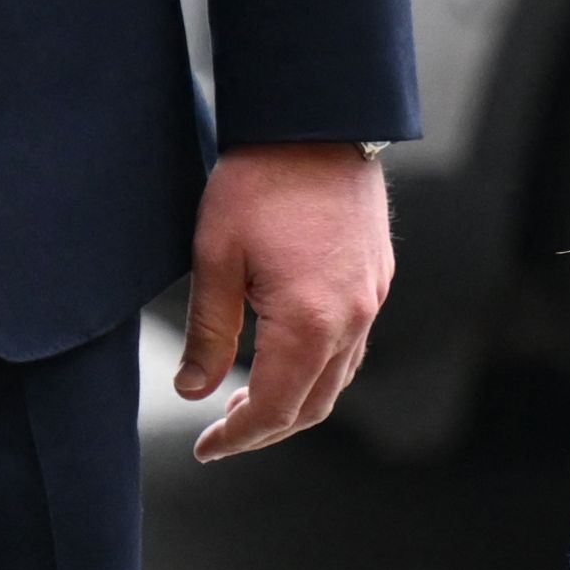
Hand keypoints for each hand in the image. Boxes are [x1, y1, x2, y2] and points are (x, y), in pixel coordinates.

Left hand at [171, 141, 392, 462]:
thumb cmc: (260, 182)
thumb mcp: (216, 257)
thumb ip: (208, 333)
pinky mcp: (377, 277)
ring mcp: (371, 298)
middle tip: (222, 433)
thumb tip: (192, 391)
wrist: (317, 120)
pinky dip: (320, 368)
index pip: (274, 409)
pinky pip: (354, 344)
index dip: (237, 438)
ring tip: (250, 398)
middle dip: (267, 429)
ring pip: (338, 378)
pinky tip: (288, 354)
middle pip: (314, 406)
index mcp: (310, 323)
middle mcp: (352, 319)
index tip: (206, 448)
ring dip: (296, 401)